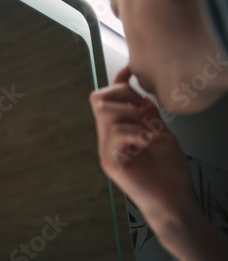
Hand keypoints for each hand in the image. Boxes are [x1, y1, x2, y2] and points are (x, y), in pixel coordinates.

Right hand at [89, 66, 192, 220]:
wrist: (173, 201)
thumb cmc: (168, 172)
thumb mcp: (160, 132)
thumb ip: (147, 114)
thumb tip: (139, 91)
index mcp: (118, 131)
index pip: (107, 99)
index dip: (117, 81)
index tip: (130, 70)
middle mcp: (108, 139)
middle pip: (98, 99)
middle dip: (123, 96)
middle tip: (144, 111)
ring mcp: (106, 150)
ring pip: (106, 112)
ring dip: (131, 116)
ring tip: (147, 132)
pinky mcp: (110, 162)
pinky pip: (116, 134)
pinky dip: (135, 133)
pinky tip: (146, 142)